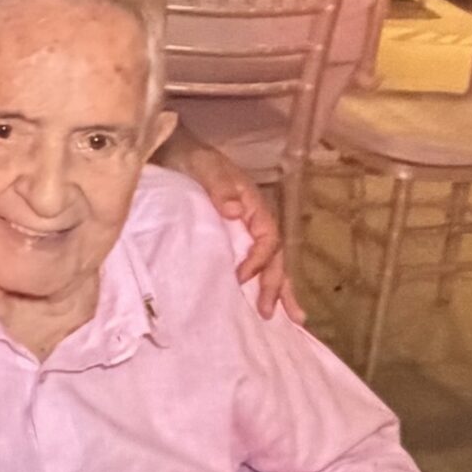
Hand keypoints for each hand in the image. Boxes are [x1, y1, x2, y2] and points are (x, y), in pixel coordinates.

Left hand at [178, 146, 299, 320]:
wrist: (179, 152)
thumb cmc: (195, 159)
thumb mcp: (206, 168)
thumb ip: (220, 188)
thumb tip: (235, 212)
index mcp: (254, 205)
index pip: (267, 238)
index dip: (257, 260)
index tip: (240, 277)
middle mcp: (256, 220)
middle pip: (274, 256)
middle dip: (276, 285)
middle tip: (269, 313)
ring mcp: (247, 230)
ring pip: (271, 262)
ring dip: (279, 289)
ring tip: (291, 318)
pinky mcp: (234, 237)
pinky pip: (255, 261)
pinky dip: (263, 282)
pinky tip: (264, 302)